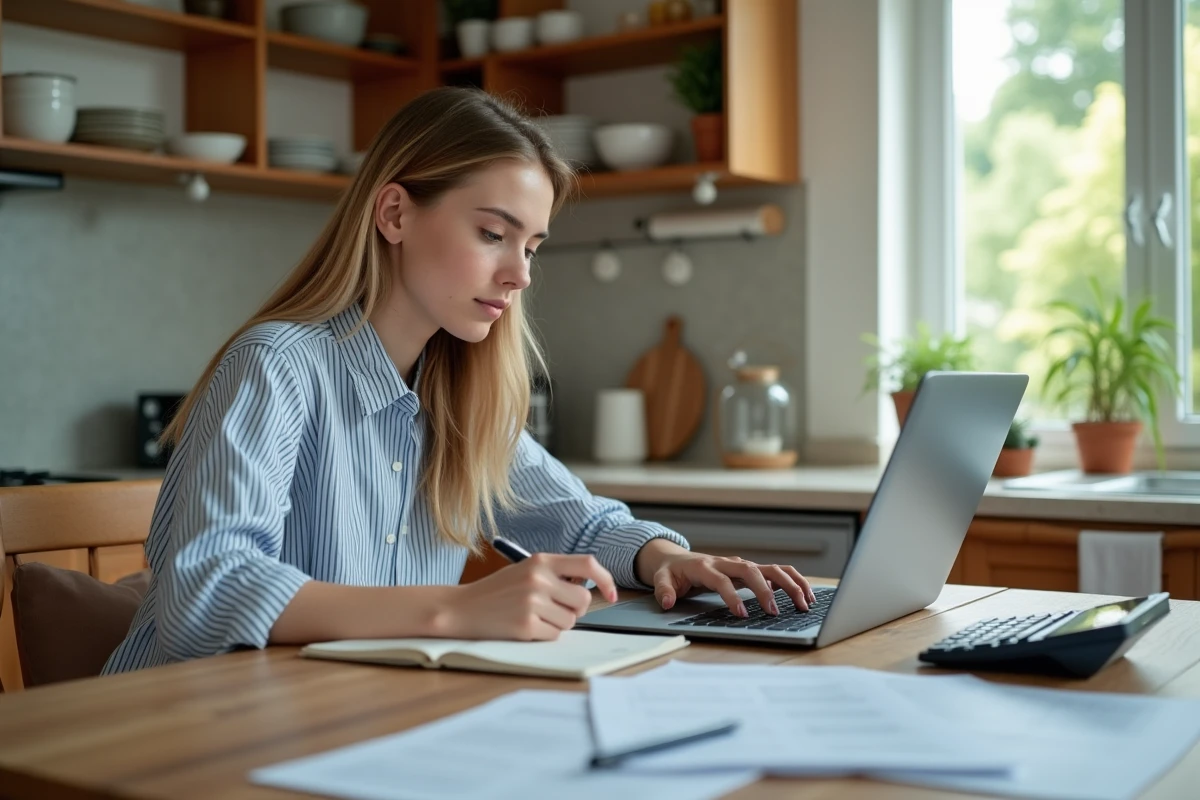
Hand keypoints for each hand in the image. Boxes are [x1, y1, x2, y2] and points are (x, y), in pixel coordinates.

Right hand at [438, 554, 617, 640]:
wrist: (461, 608)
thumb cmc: (497, 591)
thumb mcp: (526, 571)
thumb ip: (555, 574)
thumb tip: (590, 587)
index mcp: (541, 561)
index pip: (588, 564)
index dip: (605, 580)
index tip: (611, 594)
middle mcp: (539, 578)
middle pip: (583, 600)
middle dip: (574, 609)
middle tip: (554, 609)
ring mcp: (532, 602)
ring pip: (570, 621)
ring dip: (557, 623)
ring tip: (533, 616)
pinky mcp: (526, 625)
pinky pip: (555, 635)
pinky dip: (544, 635)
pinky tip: (525, 626)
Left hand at [637, 540, 815, 617]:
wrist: (679, 559)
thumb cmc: (673, 572)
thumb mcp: (662, 579)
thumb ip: (663, 590)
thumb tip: (667, 602)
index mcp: (706, 567)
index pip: (722, 581)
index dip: (731, 596)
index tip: (741, 613)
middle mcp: (728, 563)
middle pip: (752, 571)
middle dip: (766, 591)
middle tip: (775, 613)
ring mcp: (742, 565)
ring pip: (771, 569)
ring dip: (790, 584)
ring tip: (805, 603)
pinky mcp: (752, 570)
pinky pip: (778, 572)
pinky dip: (794, 581)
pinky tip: (807, 596)